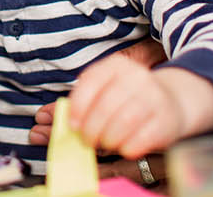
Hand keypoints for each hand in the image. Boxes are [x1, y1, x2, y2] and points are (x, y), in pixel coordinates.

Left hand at [29, 39, 165, 145]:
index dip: (77, 107)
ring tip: (105, 144)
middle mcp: (137, 76)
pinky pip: (140, 139)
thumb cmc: (126, 99)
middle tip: (87, 140)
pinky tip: (124, 146)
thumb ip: (72, 106)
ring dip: (107, 139)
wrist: (172, 101)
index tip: (72, 125)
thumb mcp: (101, 93)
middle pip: (105, 106)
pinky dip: (126, 147)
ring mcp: (154, 97)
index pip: (90, 82)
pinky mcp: (167, 119)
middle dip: (90, 129)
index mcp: (115, 65)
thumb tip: (40, 121)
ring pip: (123, 123)